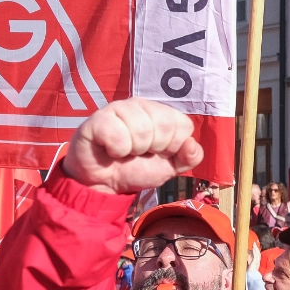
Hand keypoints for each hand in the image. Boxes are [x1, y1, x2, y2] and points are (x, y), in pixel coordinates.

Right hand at [63, 99, 202, 194]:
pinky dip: (116, 149)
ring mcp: (119, 108)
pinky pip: (117, 134)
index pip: (183, 124)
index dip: (173, 146)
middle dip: (154, 148)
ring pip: (141, 129)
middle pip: (164, 124)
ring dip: (134, 149)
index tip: (158, 152)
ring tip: (125, 151)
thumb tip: (192, 144)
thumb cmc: (137, 169)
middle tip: (139, 152)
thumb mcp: (171, 168)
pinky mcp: (98, 119)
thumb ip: (190, 158)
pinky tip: (110, 150)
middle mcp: (142, 105)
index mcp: (163, 113)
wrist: (104, 184)